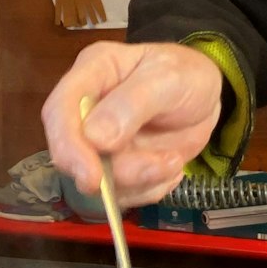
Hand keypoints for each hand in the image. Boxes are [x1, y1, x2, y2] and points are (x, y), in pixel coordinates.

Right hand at [42, 41, 222, 205]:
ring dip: (140, 180)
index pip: (59, 110)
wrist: (207, 97)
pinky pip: (124, 193)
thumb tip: (95, 138)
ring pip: (100, 180)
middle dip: (109, 173)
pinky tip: (172, 167)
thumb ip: (133, 102)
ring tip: (174, 160)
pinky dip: (151, 189)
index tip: (92, 177)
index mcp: (91, 74)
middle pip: (72, 153)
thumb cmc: (186, 74)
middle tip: (153, 171)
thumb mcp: (169, 78)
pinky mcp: (118, 167)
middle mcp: (86, 110)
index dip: (67, 146)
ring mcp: (100, 143)